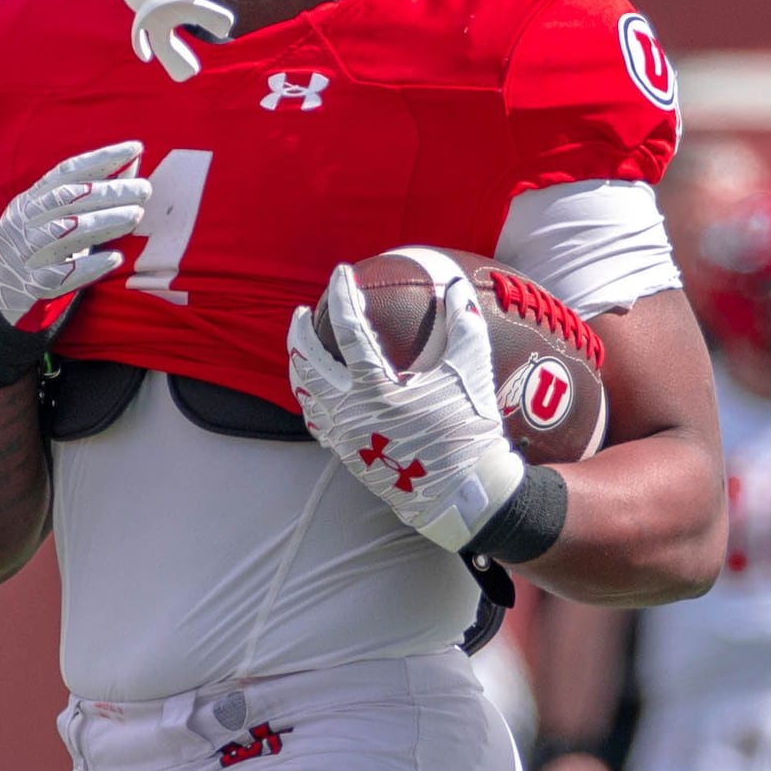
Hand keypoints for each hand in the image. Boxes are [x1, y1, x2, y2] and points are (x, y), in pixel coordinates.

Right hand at [0, 143, 153, 328]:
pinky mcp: (35, 283)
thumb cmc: (39, 244)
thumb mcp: (52, 214)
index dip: (101, 158)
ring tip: (136, 216)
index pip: (67, 171)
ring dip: (104, 221)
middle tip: (144, 189)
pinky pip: (64, 273)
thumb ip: (89, 192)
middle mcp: (26, 221)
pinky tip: (115, 258)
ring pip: (67, 232)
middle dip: (109, 191)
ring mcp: (28, 252)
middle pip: (69, 199)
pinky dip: (90, 266)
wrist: (1, 288)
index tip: (135, 149)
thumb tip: (132, 163)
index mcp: (30, 199)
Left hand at [285, 260, 529, 551]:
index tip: (342, 274)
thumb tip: (458, 287)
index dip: (343, 296)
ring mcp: (345, 438)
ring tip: (303, 348)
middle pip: (307, 364)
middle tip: (303, 312)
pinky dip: (311, 399)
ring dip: (299, 366)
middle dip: (301, 333)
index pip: (349, 331)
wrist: (465, 496)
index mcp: (377, 390)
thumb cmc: (469, 433)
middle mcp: (351, 413)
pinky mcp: (348, 457)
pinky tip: (317, 390)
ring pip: (305, 395)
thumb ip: (464, 325)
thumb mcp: (471, 374)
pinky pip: (316, 422)